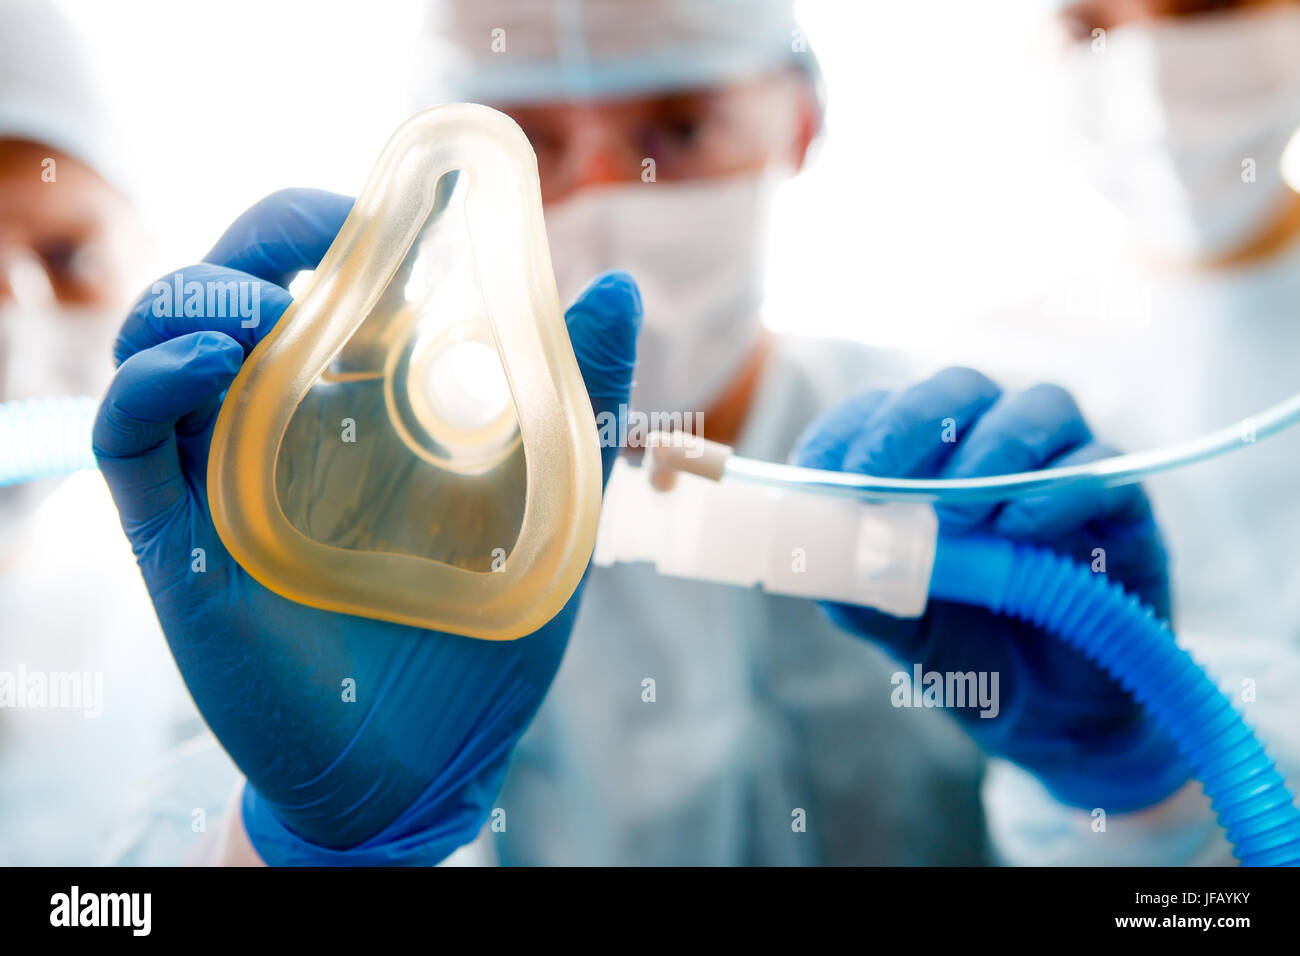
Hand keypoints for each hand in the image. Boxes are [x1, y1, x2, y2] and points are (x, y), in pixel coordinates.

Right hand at [93, 189, 641, 863]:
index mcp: (365, 402)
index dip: (325, 222)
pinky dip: (150, 380)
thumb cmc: (482, 628)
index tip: (372, 212)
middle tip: (316, 240)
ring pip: (163, 341)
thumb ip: (579, 397)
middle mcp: (284, 422)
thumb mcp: (549, 503)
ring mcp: (224, 474)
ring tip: (265, 310)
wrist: (428, 759)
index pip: (315, 274)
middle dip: (259, 239)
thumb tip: (616, 289)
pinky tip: (210, 363)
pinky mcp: (179, 536)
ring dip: (201, 296)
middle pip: (230, 286)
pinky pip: (127, 436)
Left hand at [793, 366, 1188, 811]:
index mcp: (927, 464)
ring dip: (990, 450)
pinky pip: (1101, 471)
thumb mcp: (892, 623)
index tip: (828, 473)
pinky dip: (1056, 493)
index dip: (851, 430)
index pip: (883, 410)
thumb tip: (815, 541)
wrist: (1049, 719)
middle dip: (912, 423)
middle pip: (959, 389)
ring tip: (958, 517)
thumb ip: (853, 581)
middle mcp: (993, 450)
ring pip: (1040, 407)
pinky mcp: (1122, 510)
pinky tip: (1018, 533)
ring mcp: (1062, 472)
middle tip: (880, 478)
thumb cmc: (963, 651)